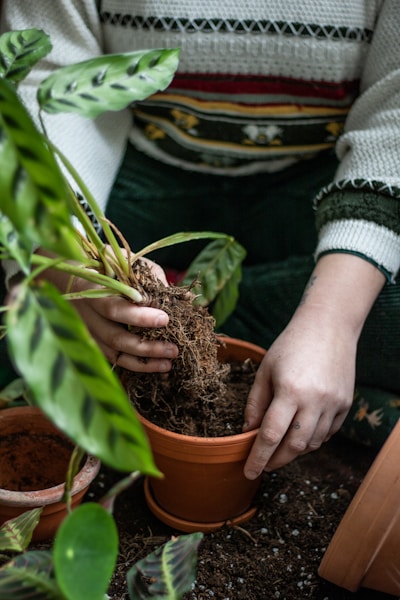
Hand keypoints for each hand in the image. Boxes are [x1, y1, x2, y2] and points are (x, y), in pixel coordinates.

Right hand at [34, 251, 178, 372]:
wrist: (71, 276)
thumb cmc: (106, 265)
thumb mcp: (126, 261)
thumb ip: (150, 278)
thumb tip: (178, 296)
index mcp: (92, 291)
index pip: (114, 309)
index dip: (139, 317)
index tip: (165, 319)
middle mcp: (86, 316)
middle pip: (115, 338)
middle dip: (147, 346)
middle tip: (174, 348)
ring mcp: (88, 332)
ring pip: (115, 354)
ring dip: (143, 362)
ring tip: (168, 363)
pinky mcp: (94, 343)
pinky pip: (114, 359)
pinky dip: (136, 365)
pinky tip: (155, 366)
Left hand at [242, 305, 355, 477]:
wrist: (329, 326)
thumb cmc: (291, 345)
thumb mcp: (265, 369)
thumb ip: (256, 402)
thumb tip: (248, 431)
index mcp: (290, 390)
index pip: (271, 435)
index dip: (258, 457)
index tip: (249, 472)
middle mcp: (315, 400)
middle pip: (295, 446)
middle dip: (277, 461)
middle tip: (264, 465)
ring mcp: (334, 403)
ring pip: (313, 443)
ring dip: (295, 450)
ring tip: (281, 447)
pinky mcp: (346, 404)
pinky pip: (329, 432)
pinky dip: (313, 438)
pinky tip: (302, 432)